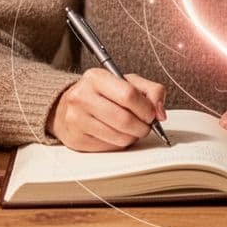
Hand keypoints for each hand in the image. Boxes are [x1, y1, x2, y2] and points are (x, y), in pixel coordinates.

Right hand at [48, 68, 166, 151]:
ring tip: (131, 129)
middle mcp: (82, 97)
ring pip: (119, 137)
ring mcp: (76, 120)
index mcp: (95, 78)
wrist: (66, 106)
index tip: (152, 113)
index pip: (128, 95)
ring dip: (133, 137)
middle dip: (143, 127)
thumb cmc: (101, 93)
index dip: (146, 108)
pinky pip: (109, 148)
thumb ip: (151, 90)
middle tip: (145, 125)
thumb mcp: (126, 82)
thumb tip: (160, 113)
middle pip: (125, 120)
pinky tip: (116, 134)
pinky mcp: (76, 140)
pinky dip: (119, 143)